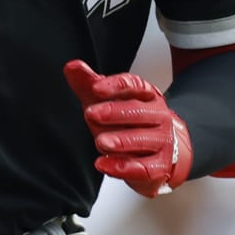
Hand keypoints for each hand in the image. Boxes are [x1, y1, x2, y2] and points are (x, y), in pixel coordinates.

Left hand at [62, 60, 192, 197]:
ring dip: (121, 141)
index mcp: (147, 95)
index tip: (95, 87)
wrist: (159, 151)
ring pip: (142, 140)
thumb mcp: (107, 101)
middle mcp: (158, 116)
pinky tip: (104, 164)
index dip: (115, 85)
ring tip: (101, 142)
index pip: (134, 85)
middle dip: (114, 112)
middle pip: (138, 111)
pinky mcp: (160, 165)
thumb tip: (72, 66)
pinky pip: (143, 168)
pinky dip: (123, 168)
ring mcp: (162, 141)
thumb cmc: (129, 122)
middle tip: (91, 113)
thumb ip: (88, 84)